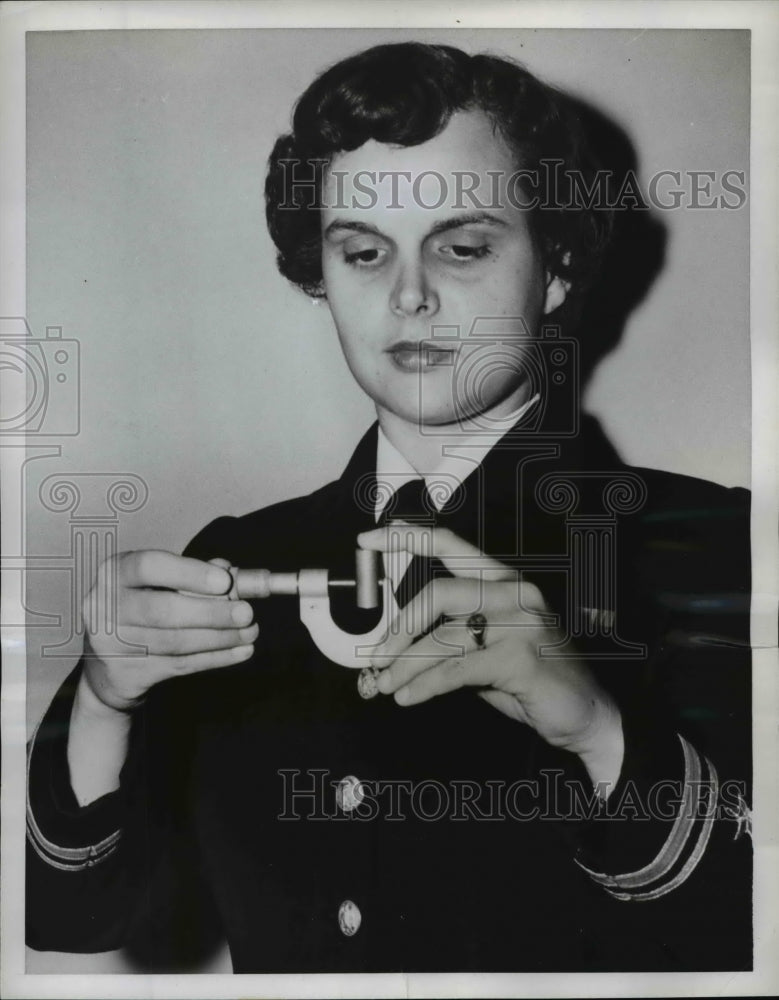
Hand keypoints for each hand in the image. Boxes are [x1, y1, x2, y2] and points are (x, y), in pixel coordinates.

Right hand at [82, 550, 257, 712]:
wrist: (106, 664)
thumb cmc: (140, 609)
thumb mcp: (156, 584)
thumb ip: (192, 575)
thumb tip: (230, 572)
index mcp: (115, 572)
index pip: (149, 566)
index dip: (189, 573)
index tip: (225, 581)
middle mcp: (105, 605)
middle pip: (162, 610)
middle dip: (211, 612)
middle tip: (246, 613)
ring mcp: (112, 643)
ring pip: (175, 642)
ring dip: (220, 638)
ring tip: (250, 632)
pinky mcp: (127, 673)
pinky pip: (180, 665)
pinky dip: (215, 658)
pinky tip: (240, 651)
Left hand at [358, 524, 622, 785]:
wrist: (583, 710)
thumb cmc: (529, 675)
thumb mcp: (486, 645)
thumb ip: (449, 634)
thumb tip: (392, 644)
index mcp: (502, 580)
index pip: (449, 545)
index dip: (406, 538)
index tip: (368, 539)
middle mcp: (513, 593)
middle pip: (438, 593)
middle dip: (400, 626)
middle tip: (377, 656)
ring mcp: (520, 623)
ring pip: (442, 638)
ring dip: (405, 665)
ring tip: (385, 685)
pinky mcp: (520, 659)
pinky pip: (455, 670)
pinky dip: (424, 686)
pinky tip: (408, 697)